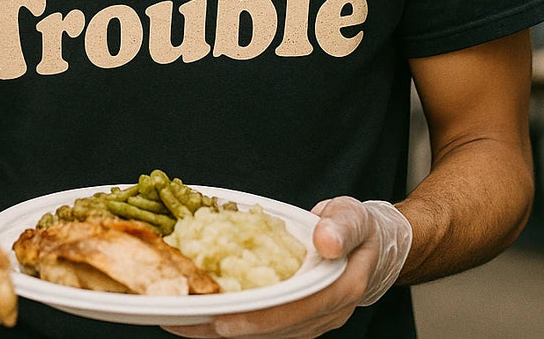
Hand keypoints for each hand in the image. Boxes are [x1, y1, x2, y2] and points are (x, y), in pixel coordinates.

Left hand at [164, 196, 411, 337]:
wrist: (365, 241)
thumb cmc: (356, 226)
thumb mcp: (354, 216)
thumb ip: (341, 227)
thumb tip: (325, 241)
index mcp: (338, 291)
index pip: (295, 312)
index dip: (259, 319)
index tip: (223, 321)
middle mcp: (321, 313)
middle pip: (269, 330)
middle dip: (224, 327)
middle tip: (183, 320)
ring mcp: (306, 318)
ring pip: (259, 331)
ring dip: (218, 327)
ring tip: (178, 318)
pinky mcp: (291, 314)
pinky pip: (256, 321)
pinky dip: (227, 315)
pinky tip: (196, 309)